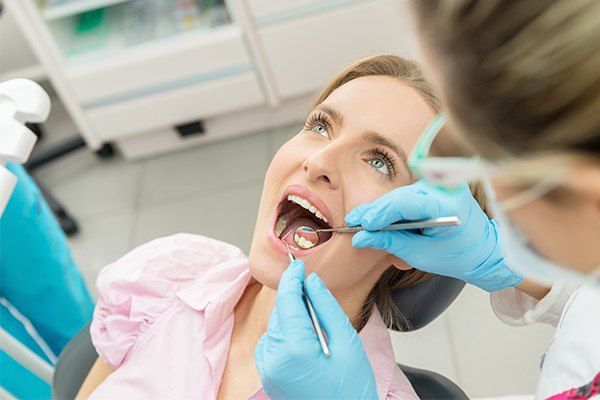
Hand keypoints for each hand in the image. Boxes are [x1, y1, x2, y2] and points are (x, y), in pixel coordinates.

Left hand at [254, 260, 377, 398]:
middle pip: (280, 312)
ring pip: (276, 325)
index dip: (292, 278)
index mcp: (294, 349)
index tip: (297, 264)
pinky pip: (273, 342)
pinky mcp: (267, 375)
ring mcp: (267, 369)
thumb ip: (326, 307)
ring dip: (292, 318)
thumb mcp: (348, 343)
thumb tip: (312, 282)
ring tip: (318, 330)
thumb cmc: (351, 390)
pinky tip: (307, 343)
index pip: (287, 300)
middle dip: (296, 299)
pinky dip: (287, 334)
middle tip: (316, 296)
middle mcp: (274, 358)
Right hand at [345, 180, 522, 291]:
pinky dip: (393, 209)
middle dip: (375, 212)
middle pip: (399, 197)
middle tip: (352, 224)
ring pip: (401, 196)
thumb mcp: (421, 255)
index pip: (404, 203)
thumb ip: (390, 243)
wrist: (487, 251)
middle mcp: (444, 189)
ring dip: (382, 211)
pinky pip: (408, 196)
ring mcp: (442, 186)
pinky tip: (378, 220)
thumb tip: (361, 238)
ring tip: (362, 224)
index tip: (360, 225)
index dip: (379, 213)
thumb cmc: (459, 256)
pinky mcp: (437, 188)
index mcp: (446, 205)